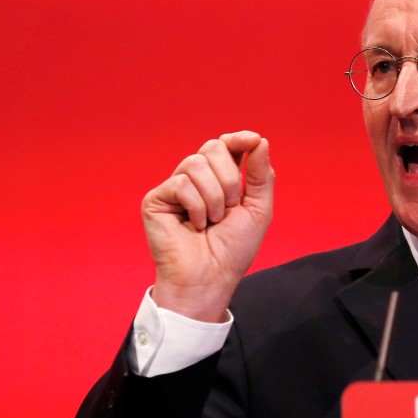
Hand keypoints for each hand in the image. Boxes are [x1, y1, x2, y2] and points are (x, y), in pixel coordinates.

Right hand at [141, 131, 274, 321]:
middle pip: (212, 148)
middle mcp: (196, 179)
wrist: (211, 278)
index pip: (227, 145)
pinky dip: (196, 206)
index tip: (253, 140)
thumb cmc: (233, 249)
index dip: (239, 139)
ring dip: (214, 197)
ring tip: (212, 221)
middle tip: (229, 209)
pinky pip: (181, 183)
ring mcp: (175, 188)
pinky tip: (194, 226)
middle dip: (229, 179)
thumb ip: (260, 174)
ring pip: (196, 163)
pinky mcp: (156, 199)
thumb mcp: (258, 209)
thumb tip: (260, 139)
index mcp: (220, 179)